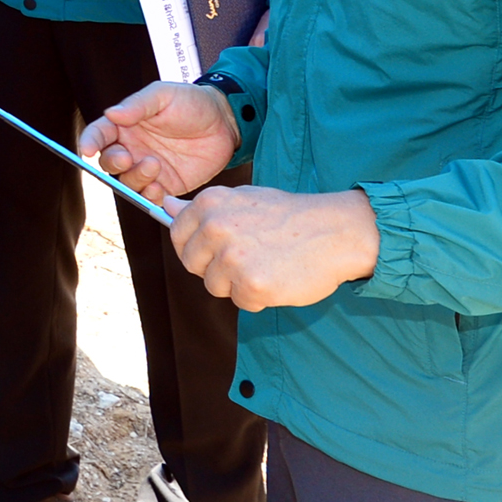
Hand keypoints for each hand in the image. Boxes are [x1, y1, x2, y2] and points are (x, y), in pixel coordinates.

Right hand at [82, 81, 239, 205]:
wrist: (226, 122)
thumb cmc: (193, 103)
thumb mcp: (164, 95)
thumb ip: (137, 105)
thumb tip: (111, 113)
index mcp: (127, 125)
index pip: (100, 134)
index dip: (90, 141)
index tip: (87, 150)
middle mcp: (134, 148)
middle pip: (109, 162)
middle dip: (113, 163)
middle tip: (127, 158)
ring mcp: (149, 167)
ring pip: (128, 181)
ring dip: (135, 178)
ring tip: (154, 165)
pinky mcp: (168, 184)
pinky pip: (151, 196)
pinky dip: (150, 196)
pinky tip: (160, 187)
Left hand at [168, 186, 380, 309]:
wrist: (336, 232)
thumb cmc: (289, 216)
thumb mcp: (243, 199)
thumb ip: (202, 208)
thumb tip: (165, 205)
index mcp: (210, 204)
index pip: (177, 235)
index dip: (196, 247)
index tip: (216, 248)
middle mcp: (215, 228)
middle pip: (192, 265)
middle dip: (215, 268)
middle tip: (249, 257)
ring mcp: (233, 258)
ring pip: (215, 286)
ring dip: (238, 284)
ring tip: (266, 264)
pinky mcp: (252, 286)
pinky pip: (242, 302)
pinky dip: (259, 298)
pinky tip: (278, 278)